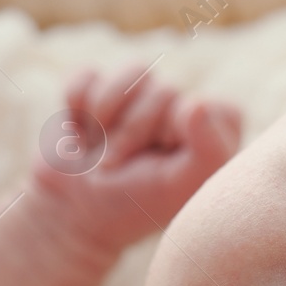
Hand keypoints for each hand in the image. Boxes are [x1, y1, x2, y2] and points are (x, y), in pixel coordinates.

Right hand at [31, 65, 240, 255]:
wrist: (72, 213)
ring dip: (107, 116)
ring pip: (133, 73)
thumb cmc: (135, 203)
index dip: (177, 134)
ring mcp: (138, 94)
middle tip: (120, 166)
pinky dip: (78, 106)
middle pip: (165, 91)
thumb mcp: (179, 187)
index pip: (206, 106)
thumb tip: (197, 104)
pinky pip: (89, 75)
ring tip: (102, 148)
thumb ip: (209, 151)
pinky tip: (81, 134)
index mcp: (213, 129)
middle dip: (134, 133)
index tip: (161, 165)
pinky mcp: (98, 86)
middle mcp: (179, 106)